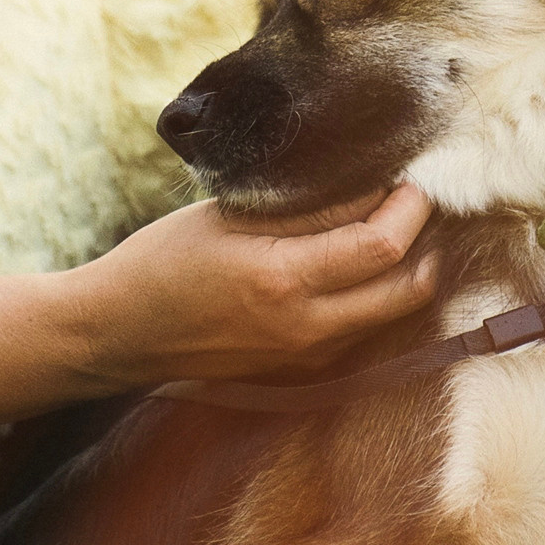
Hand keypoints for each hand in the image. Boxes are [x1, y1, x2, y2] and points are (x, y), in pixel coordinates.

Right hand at [64, 182, 438, 391]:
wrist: (118, 334)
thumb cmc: (163, 261)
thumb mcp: (231, 216)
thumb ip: (308, 207)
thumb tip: (374, 185)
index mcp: (283, 280)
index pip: (383, 247)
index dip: (411, 206)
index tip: (413, 175)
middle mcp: (305, 328)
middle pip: (410, 289)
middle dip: (426, 239)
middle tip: (415, 199)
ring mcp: (306, 356)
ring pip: (393, 312)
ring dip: (406, 268)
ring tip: (389, 221)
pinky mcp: (301, 369)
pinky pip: (362, 329)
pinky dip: (376, 292)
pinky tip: (356, 259)